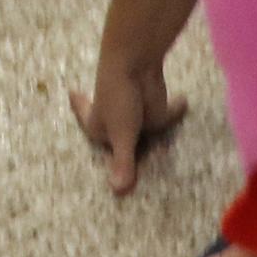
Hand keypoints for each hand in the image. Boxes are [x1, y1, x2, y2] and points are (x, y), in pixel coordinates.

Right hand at [70, 59, 186, 195]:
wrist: (135, 63)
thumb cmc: (118, 99)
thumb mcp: (120, 135)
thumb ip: (123, 163)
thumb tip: (118, 192)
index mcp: (99, 126)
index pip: (87, 124)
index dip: (80, 110)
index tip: (72, 93)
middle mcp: (116, 122)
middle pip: (121, 139)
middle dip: (124, 149)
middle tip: (126, 155)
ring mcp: (136, 116)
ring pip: (144, 133)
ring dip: (152, 140)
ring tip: (161, 153)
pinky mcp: (156, 109)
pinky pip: (167, 117)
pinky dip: (177, 110)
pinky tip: (185, 104)